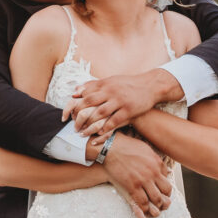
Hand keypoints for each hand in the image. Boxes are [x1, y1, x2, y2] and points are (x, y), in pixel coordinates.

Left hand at [64, 70, 181, 137]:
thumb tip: (75, 91)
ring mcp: (119, 100)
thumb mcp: (110, 81)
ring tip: (82, 134)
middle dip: (79, 116)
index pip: (84, 94)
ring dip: (90, 125)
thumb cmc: (128, 85)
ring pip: (100, 114)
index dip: (74, 105)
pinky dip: (105, 129)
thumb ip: (93, 86)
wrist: (151, 86)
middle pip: (89, 103)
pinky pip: (114, 121)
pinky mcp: (128, 109)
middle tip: (73, 127)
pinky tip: (99, 135)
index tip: (67, 115)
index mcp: (104, 84)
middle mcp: (110, 91)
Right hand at [95, 133, 171, 217]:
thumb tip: (163, 170)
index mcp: (157, 164)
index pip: (167, 181)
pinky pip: (142, 202)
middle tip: (161, 203)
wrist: (110, 148)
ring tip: (154, 209)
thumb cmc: (127, 146)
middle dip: (164, 199)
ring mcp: (142, 181)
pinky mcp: (131, 187)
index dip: (166, 190)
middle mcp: (152, 173)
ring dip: (156, 206)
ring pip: (155, 199)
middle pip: (165, 191)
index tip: (162, 192)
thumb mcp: (146, 149)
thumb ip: (156, 160)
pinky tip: (144, 212)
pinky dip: (144, 209)